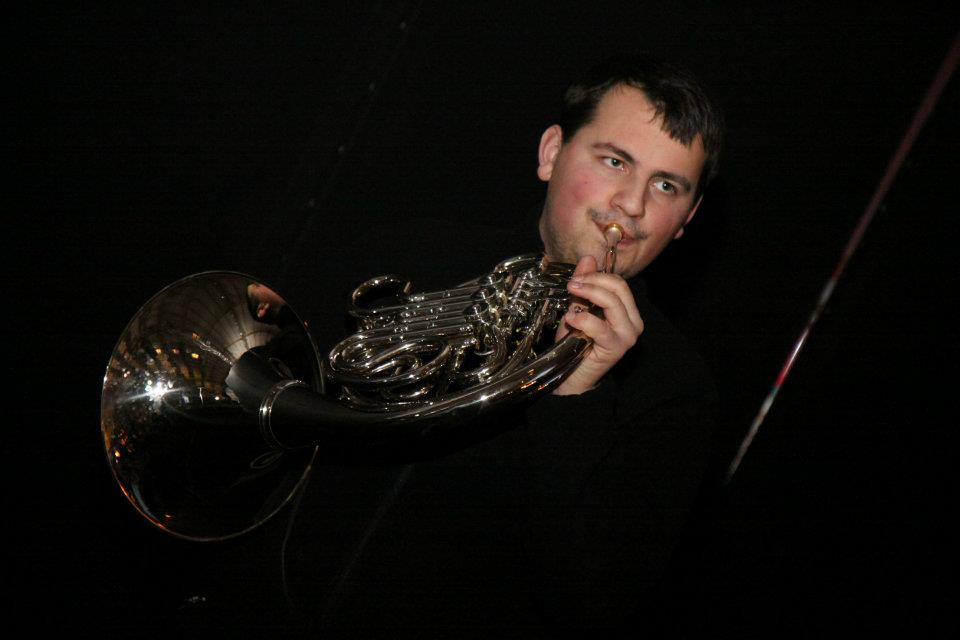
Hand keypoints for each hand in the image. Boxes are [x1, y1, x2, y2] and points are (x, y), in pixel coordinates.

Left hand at [552, 256, 643, 394]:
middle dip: (593, 281)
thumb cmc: (574, 343)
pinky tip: (571, 319)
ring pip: (613, 303)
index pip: (618, 283)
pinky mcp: (616, 348)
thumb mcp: (577, 308)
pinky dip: (583, 319)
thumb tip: (588, 258)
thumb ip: (584, 285)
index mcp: (627, 311)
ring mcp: (627, 336)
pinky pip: (600, 326)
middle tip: (572, 284)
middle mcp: (633, 322)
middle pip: (619, 288)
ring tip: (571, 295)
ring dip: (589, 294)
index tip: (575, 277)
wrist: (570, 377)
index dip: (596, 275)